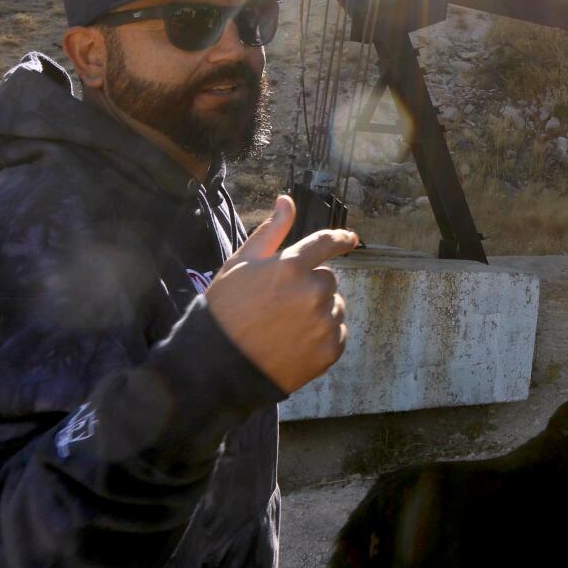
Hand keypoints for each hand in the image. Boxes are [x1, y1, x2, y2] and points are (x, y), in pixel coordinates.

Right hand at [203, 195, 353, 392]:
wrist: (216, 367)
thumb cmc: (225, 310)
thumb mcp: (240, 264)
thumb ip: (271, 231)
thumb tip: (287, 200)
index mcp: (291, 266)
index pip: (326, 243)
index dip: (340, 239)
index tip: (350, 239)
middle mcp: (313, 292)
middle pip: (327, 279)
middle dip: (309, 286)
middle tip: (279, 304)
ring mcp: (323, 323)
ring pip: (334, 306)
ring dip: (318, 311)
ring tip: (284, 327)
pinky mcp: (329, 351)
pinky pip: (337, 334)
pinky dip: (322, 337)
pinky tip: (294, 344)